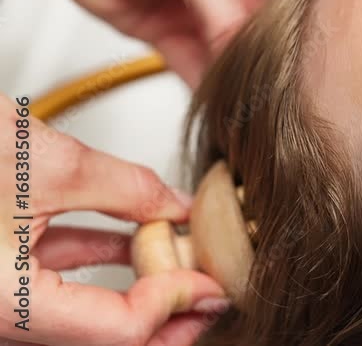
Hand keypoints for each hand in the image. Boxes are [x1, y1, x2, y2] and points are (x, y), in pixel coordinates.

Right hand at [0, 95, 228, 344]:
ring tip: (186, 259)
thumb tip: (176, 204)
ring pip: (85, 311)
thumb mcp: (44, 163)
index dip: (175, 301)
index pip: (118, 330)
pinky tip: (140, 240)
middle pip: (103, 336)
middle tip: (209, 288)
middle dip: (164, 312)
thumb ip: (125, 188)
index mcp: (3, 308)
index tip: (210, 275)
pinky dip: (103, 262)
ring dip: (140, 286)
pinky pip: (58, 281)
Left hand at [17, 0, 302, 85]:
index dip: (305, 13)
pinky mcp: (171, 31)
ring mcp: (199, 5)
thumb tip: (244, 54)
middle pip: (264, 22)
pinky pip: (197, 63)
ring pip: (231, 47)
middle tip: (283, 79)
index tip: (311, 43)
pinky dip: (207, 85)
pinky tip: (220, 102)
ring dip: (240, 72)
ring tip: (253, 96)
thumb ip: (225, 12)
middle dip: (272, 50)